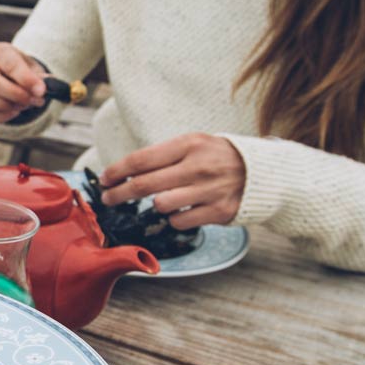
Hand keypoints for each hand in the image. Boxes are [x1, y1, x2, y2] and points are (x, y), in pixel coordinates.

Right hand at [0, 42, 46, 123]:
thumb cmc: (25, 73)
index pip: (9, 64)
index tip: (41, 91)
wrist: (13, 80)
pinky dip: (1, 116)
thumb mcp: (36, 70)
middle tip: (30, 100)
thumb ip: (41, 79)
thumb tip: (42, 89)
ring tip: (22, 106)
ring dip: (5, 106)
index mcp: (0, 51)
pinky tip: (13, 112)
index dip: (25, 79)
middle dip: (13, 94)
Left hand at [99, 133, 245, 229]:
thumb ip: (162, 156)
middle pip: (144, 185)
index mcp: (189, 144)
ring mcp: (209, 191)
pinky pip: (179, 220)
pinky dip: (174, 217)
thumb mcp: (193, 144)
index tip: (104, 179)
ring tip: (162, 199)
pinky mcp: (218, 212)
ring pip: (161, 205)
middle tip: (108, 199)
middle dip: (119, 194)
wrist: (261, 172)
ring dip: (155, 204)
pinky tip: (182, 209)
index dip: (117, 171)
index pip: (141, 160)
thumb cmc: (216, 157)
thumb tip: (124, 172)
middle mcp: (198, 167)